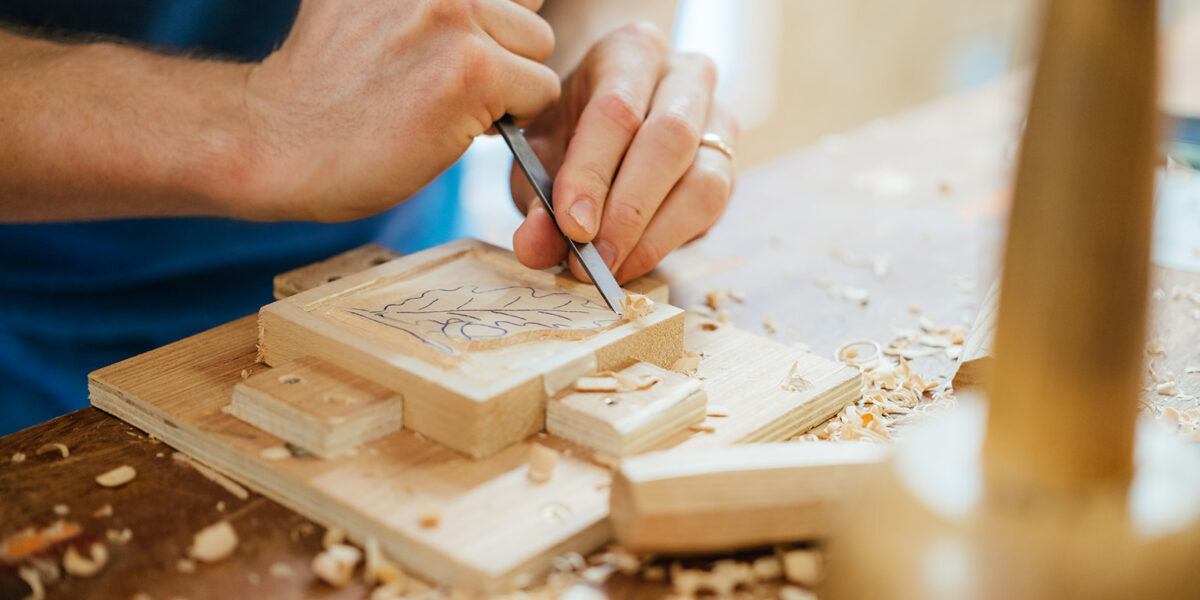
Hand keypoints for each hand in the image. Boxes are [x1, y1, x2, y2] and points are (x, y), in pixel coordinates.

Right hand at [241, 0, 559, 221]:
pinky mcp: (472, 71)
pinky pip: (538, 91)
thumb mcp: (373, 7)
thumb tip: (503, 5)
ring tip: (447, 102)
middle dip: (502, 50)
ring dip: (508, 84)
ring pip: (538, 48)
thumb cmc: (326, 86)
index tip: (452, 50)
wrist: (277, 139)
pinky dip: (510, 118)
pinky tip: (453, 124)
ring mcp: (454, 16)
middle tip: (445, 82)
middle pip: (529, 8)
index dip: (491, 18)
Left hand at [509, 22, 737, 283]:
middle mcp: (685, 76)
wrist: (608, 119)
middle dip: (629, 209)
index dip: (593, 174)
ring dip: (655, 234)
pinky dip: (671, 241)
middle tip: (595, 259)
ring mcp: (719, 118)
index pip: (616, 110)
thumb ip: (535, 201)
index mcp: (630, 53)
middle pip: (670, 139)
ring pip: (704, 179)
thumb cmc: (571, 132)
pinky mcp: (730, 164)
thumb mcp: (539, 158)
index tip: (572, 227)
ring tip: (612, 267)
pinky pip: (712, 207)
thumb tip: (536, 247)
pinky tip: (634, 259)